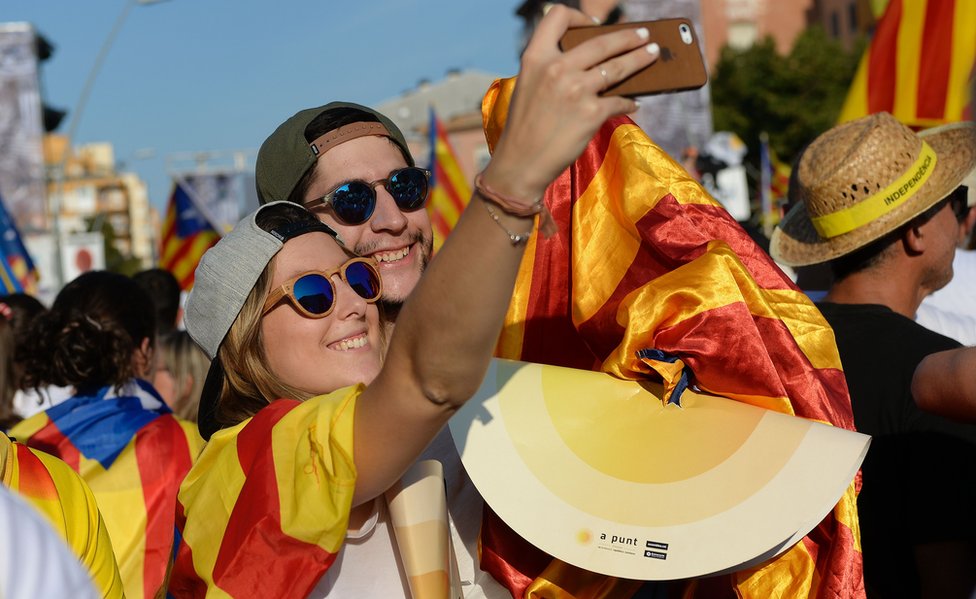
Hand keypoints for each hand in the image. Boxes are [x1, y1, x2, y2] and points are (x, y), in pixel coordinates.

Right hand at [482, 4, 659, 204]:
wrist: (521, 163)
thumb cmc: (524, 128)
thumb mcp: (528, 86)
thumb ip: (549, 68)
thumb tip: (587, 62)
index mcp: (536, 58)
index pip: (557, 16)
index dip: (579, 15)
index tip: (594, 24)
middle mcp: (556, 68)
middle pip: (601, 41)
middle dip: (629, 36)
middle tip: (644, 35)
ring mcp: (576, 90)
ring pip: (618, 67)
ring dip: (640, 58)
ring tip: (652, 53)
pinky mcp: (591, 113)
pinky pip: (619, 101)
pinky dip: (629, 102)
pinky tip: (634, 102)